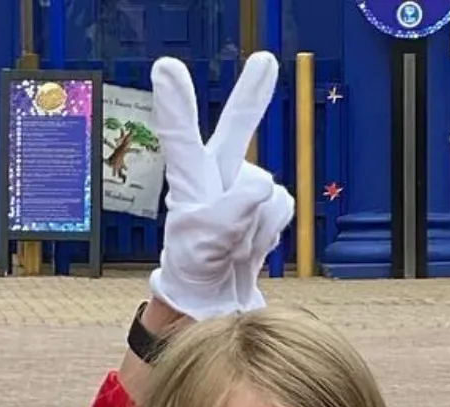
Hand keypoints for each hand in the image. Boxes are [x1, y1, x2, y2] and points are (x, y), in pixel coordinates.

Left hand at [150, 52, 295, 318]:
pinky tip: (251, 241)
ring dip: (256, 227)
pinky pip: (283, 208)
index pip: (180, 141)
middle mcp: (217, 175)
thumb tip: (262, 187)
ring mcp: (244, 189)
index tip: (166, 69)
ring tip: (234, 247)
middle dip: (251, 98)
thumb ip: (228, 217)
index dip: (176, 107)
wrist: (216, 300)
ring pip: (267, 193)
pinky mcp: (266, 204)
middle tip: (265, 62)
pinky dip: (271, 232)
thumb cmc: (198, 273)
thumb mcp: (203, 250)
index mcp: (189, 184)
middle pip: (236, 132)